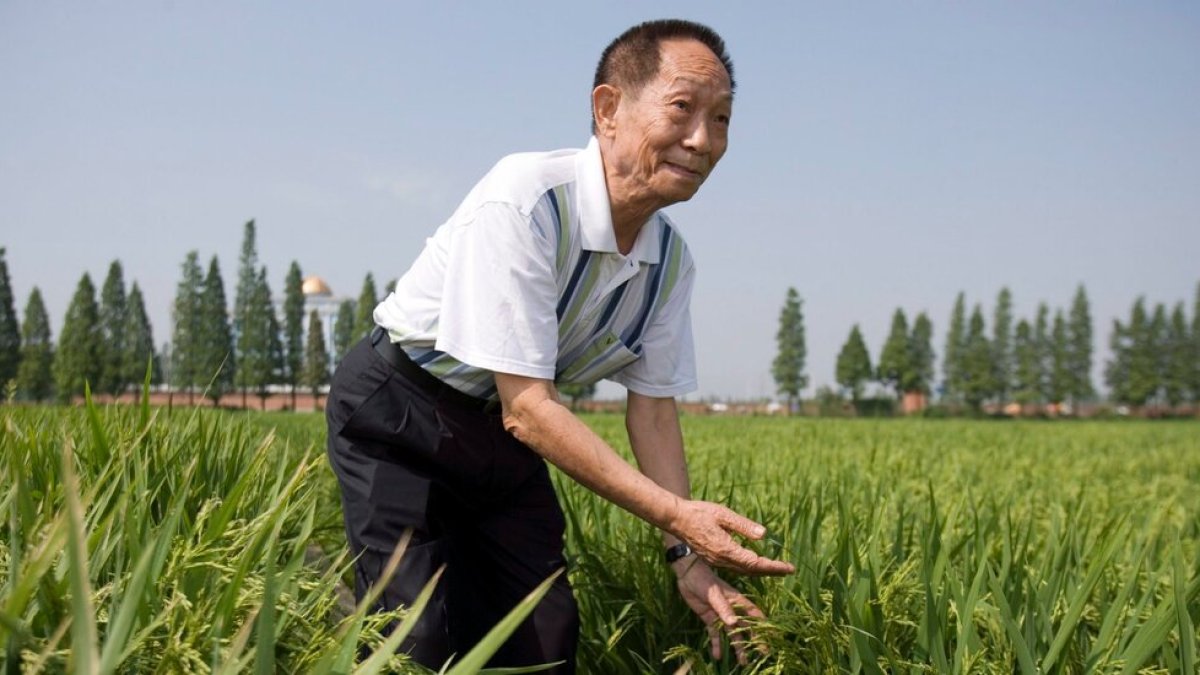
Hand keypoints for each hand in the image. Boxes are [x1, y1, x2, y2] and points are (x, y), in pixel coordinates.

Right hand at [669, 500, 794, 574]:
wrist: (676, 518)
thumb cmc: (699, 512)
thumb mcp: (723, 514)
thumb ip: (744, 526)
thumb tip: (764, 535)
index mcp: (726, 549)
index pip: (756, 563)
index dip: (774, 567)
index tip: (789, 568)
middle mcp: (722, 560)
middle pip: (752, 571)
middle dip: (771, 571)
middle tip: (789, 571)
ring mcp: (717, 561)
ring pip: (744, 571)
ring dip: (762, 571)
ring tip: (777, 569)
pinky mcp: (713, 559)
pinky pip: (736, 568)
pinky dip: (750, 568)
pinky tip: (756, 565)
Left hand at [673, 557, 766, 664]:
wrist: (687, 574)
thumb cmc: (704, 580)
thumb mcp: (714, 594)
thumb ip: (723, 608)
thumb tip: (734, 623)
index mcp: (737, 601)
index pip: (754, 615)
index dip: (764, 626)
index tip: (772, 638)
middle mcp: (732, 610)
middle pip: (745, 628)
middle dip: (754, 641)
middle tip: (762, 655)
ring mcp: (721, 615)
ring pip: (731, 634)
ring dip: (737, 647)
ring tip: (743, 662)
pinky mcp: (709, 618)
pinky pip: (714, 634)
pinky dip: (716, 644)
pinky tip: (717, 656)